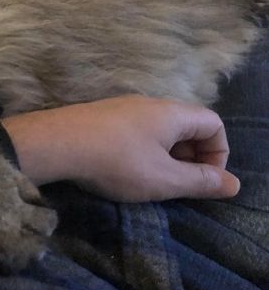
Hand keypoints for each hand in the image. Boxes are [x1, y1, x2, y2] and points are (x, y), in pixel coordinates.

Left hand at [1, 95, 239, 201]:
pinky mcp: (100, 117)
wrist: (55, 143)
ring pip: (158, 130)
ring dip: (164, 157)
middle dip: (192, 157)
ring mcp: (121, 108)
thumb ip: (200, 182)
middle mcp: (148, 103)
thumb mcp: (164, 179)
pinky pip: (133, 132)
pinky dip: (140, 151)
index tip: (204, 181)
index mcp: (171, 113)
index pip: (213, 123)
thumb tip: (234, 184)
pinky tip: (122, 171)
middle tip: (178, 185)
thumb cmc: (115, 162)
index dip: (219, 153)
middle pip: (186, 125)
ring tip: (150, 182)